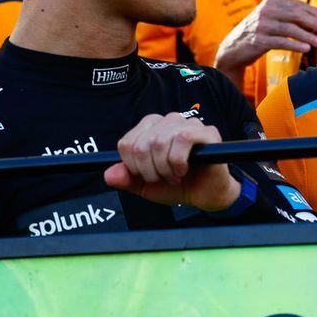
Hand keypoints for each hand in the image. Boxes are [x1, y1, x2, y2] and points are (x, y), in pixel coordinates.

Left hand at [103, 112, 240, 211]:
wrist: (206, 195)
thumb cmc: (179, 185)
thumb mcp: (145, 186)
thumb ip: (127, 179)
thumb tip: (109, 174)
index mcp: (152, 128)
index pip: (127, 143)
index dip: (133, 166)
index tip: (147, 176)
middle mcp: (169, 121)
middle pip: (142, 144)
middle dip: (150, 170)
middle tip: (163, 179)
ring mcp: (189, 124)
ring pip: (160, 140)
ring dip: (164, 167)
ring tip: (174, 176)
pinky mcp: (207, 132)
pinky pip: (183, 139)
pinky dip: (178, 161)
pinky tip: (183, 170)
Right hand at [214, 0, 316, 84]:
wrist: (233, 47)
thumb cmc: (259, 32)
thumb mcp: (271, 18)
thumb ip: (288, 15)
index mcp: (270, 3)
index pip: (295, 5)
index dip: (312, 11)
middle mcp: (265, 11)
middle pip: (294, 15)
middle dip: (313, 22)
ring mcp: (260, 26)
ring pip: (289, 29)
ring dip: (307, 35)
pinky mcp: (258, 40)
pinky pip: (281, 42)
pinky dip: (295, 45)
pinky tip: (306, 48)